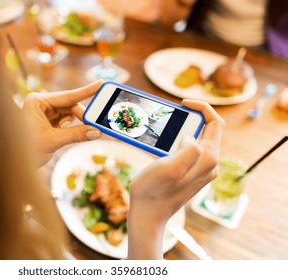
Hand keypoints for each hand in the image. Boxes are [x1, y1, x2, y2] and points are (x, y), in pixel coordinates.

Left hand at [22, 80, 103, 165]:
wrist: (13, 164)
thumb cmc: (27, 150)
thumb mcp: (53, 141)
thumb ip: (76, 135)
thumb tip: (96, 132)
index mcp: (37, 101)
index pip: (67, 96)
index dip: (86, 91)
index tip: (101, 84)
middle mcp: (40, 103)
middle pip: (70, 105)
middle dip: (82, 115)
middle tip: (97, 123)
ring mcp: (44, 112)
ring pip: (69, 113)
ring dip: (78, 122)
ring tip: (87, 131)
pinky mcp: (47, 121)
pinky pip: (65, 120)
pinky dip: (72, 127)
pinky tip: (72, 133)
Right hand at [127, 99, 224, 258]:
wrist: (148, 214)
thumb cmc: (154, 192)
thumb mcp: (170, 167)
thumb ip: (188, 149)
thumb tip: (191, 137)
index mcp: (208, 159)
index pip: (215, 123)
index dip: (201, 108)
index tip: (182, 103)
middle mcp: (210, 164)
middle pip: (206, 130)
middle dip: (190, 119)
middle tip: (169, 118)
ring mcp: (201, 170)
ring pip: (197, 140)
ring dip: (182, 131)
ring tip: (163, 133)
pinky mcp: (191, 174)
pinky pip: (189, 151)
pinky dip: (177, 143)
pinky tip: (163, 147)